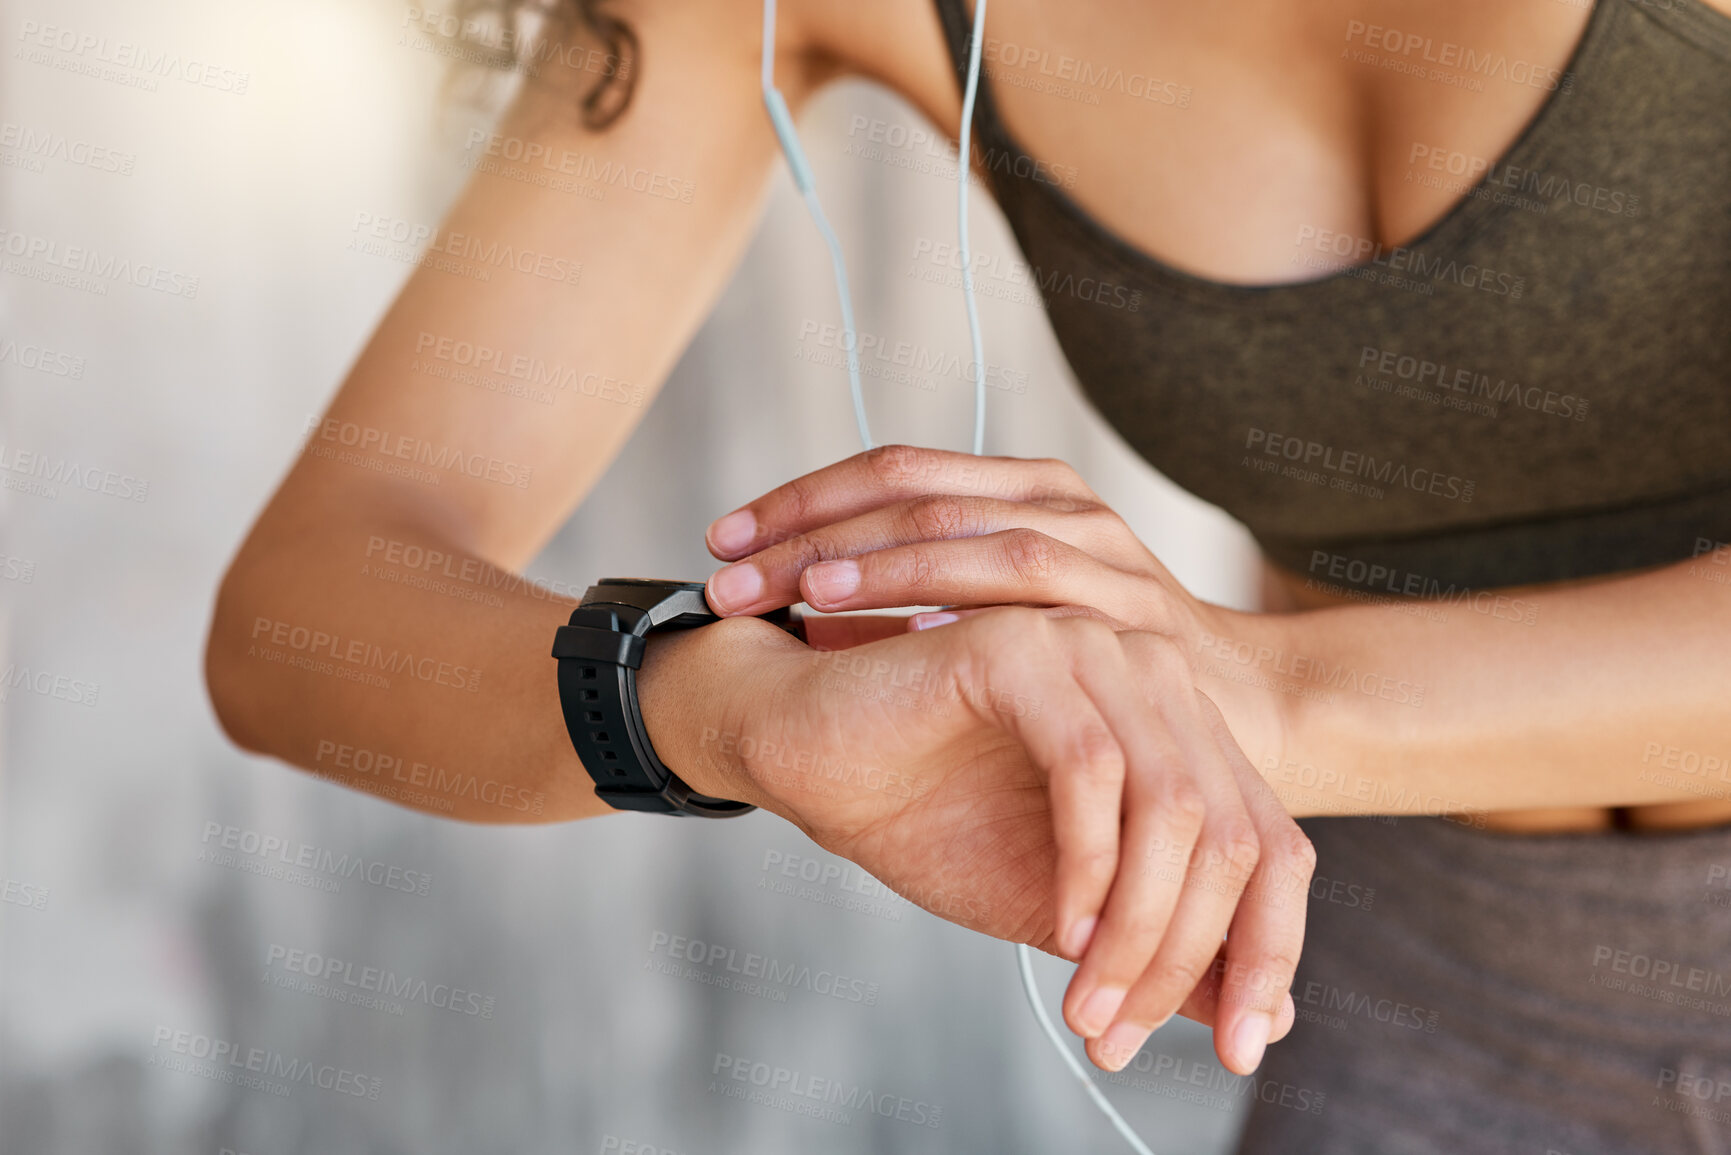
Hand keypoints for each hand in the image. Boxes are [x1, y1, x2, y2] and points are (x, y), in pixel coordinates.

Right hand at [643, 607, 1315, 1075]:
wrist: (807, 754)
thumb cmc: (926, 814)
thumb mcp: (1065, 909)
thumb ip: (1162, 946)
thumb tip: (1266, 1019)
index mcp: (1180, 732)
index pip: (1273, 845)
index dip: (1270, 952)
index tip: (1245, 1047)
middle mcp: (1154, 680)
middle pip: (1236, 834)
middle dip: (1188, 957)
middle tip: (1123, 1036)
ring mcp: (1092, 651)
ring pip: (1176, 806)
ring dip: (1138, 928)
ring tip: (1086, 1006)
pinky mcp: (1024, 646)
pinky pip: (1094, 767)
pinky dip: (1088, 864)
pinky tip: (1057, 926)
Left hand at [700, 444, 1214, 642]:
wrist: (1249, 707)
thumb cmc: (1105, 667)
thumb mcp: (1013, 614)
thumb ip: (929, 596)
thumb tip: (811, 612)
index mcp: (1019, 490)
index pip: (890, 470)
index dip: (798, 500)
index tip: (719, 542)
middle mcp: (1057, 503)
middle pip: (910, 495)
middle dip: (808, 535)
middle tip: (725, 581)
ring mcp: (1101, 551)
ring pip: (968, 534)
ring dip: (876, 564)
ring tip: (799, 597)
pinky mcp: (1133, 610)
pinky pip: (1040, 595)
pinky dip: (968, 605)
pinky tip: (909, 632)